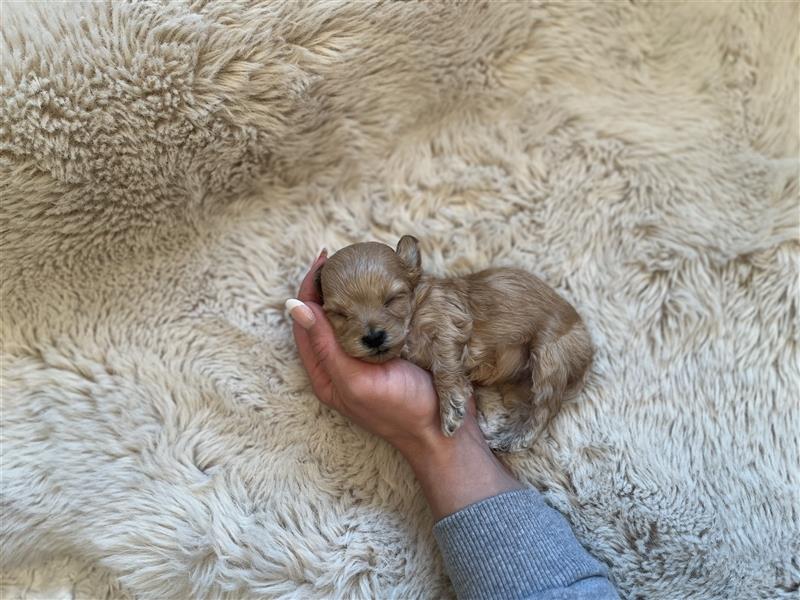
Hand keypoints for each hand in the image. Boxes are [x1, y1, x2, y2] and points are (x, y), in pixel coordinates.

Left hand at [288, 250, 521, 518]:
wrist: (444, 435)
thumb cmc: (402, 410)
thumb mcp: (357, 379)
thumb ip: (326, 344)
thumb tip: (294, 306)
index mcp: (326, 372)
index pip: (306, 321)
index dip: (310, 288)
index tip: (324, 259)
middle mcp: (341, 365)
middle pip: (324, 317)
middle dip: (329, 286)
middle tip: (343, 257)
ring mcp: (365, 361)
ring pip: (348, 318)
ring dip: (351, 292)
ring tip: (360, 266)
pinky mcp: (388, 357)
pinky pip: (372, 324)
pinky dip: (373, 304)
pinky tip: (384, 288)